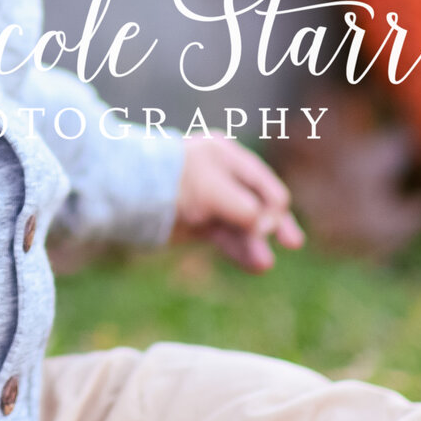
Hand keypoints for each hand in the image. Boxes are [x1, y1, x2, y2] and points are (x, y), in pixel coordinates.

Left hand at [172, 136, 305, 272]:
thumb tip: (268, 226)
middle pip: (259, 203)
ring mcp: (210, 203)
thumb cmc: (171, 181)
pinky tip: (256, 265)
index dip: (272, 205)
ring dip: (256, 243)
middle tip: (294, 243)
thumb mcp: (213, 190)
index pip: (264, 183)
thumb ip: (245, 208)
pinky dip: (241, 251)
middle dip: (275, 224)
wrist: (125, 195)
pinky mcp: (198, 225)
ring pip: (243, 225)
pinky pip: (227, 238)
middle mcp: (221, 178)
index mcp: (226, 156)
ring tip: (264, 265)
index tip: (267, 223)